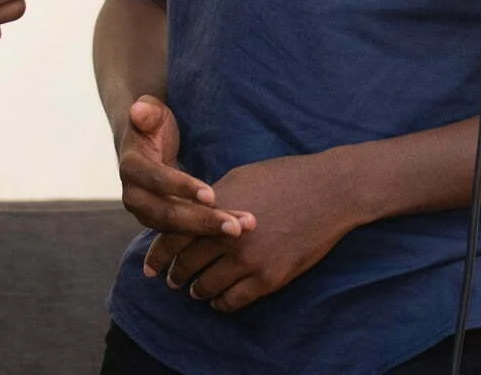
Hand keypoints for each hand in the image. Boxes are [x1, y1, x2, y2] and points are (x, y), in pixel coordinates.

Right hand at [117, 96, 253, 242]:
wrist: (145, 144)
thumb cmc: (153, 124)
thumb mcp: (151, 112)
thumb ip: (147, 111)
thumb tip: (138, 110)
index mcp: (131, 167)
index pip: (157, 180)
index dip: (182, 187)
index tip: (211, 195)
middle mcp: (134, 196)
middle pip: (168, 214)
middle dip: (202, 220)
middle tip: (235, 226)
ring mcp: (146, 213)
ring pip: (177, 229)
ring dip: (210, 231)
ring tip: (241, 229)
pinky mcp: (161, 222)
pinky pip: (184, 233)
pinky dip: (209, 233)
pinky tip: (236, 230)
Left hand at [144, 153, 364, 312]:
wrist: (330, 191)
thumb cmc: (285, 176)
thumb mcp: (240, 177)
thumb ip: (212, 200)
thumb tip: (189, 213)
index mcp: (217, 209)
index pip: (174, 237)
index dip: (158, 255)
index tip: (151, 266)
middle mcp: (227, 237)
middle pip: (186, 264)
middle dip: (175, 275)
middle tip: (171, 280)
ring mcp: (249, 259)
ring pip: (206, 286)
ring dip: (196, 290)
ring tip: (195, 290)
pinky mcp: (270, 277)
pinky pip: (233, 300)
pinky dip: (221, 303)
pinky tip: (219, 299)